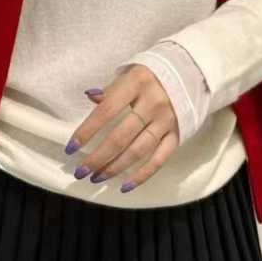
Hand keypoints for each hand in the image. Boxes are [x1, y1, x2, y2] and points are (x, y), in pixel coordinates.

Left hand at [64, 65, 179, 191]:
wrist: (190, 74)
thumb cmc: (149, 76)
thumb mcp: (129, 74)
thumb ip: (110, 89)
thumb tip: (90, 97)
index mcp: (137, 83)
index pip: (106, 111)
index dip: (87, 131)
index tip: (71, 148)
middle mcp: (153, 102)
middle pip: (121, 136)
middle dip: (98, 157)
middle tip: (81, 171)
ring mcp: (166, 120)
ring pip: (138, 151)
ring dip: (115, 168)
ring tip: (97, 177)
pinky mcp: (177, 134)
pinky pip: (159, 159)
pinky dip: (142, 175)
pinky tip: (125, 186)